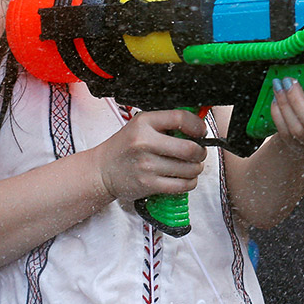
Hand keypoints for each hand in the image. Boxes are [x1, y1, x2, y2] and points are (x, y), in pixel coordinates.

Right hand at [93, 109, 208, 203]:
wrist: (102, 170)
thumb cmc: (125, 147)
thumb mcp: (141, 125)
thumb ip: (166, 122)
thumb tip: (197, 125)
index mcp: (144, 122)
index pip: (181, 118)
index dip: (198, 126)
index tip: (201, 132)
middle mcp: (145, 142)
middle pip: (189, 148)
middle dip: (200, 152)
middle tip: (198, 152)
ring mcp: (146, 165)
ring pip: (189, 168)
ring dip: (196, 168)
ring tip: (191, 165)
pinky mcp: (148, 184)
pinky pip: (182, 185)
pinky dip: (190, 182)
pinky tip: (185, 177)